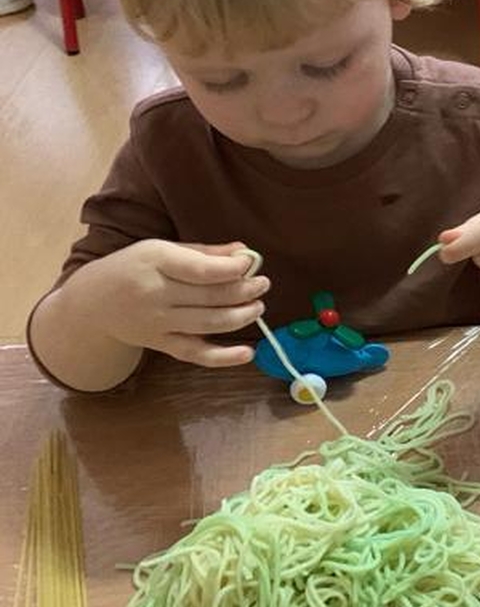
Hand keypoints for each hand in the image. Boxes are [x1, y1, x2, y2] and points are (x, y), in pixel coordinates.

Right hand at [70, 241, 267, 367]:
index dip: (232, 269)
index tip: (250, 264)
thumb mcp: (161, 249)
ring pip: (208, 324)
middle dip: (244, 291)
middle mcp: (154, 294)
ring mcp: (157, 323)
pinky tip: (247, 353)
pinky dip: (223, 357)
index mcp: (155, 262)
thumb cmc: (133, 268)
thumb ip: (203, 252)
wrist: (91, 303)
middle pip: (210, 297)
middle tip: (263, 285)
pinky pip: (195, 354)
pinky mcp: (159, 345)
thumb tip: (244, 252)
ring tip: (258, 306)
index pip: (200, 270)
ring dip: (241, 316)